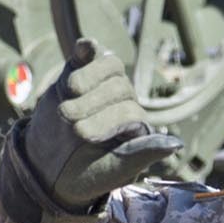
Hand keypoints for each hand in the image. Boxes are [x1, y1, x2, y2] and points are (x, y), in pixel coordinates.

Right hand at [7, 39, 184, 222]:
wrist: (47, 168)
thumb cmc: (84, 175)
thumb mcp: (111, 172)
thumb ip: (141, 155)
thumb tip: (176, 144)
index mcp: (135, 125)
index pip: (130, 110)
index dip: (106, 120)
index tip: (82, 136)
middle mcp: (122, 102)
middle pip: (119, 87)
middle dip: (91, 103)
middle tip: (69, 120)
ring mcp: (101, 85)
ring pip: (108, 66)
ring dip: (87, 78)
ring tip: (68, 95)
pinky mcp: (78, 72)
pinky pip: (88, 54)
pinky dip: (87, 49)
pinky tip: (84, 47)